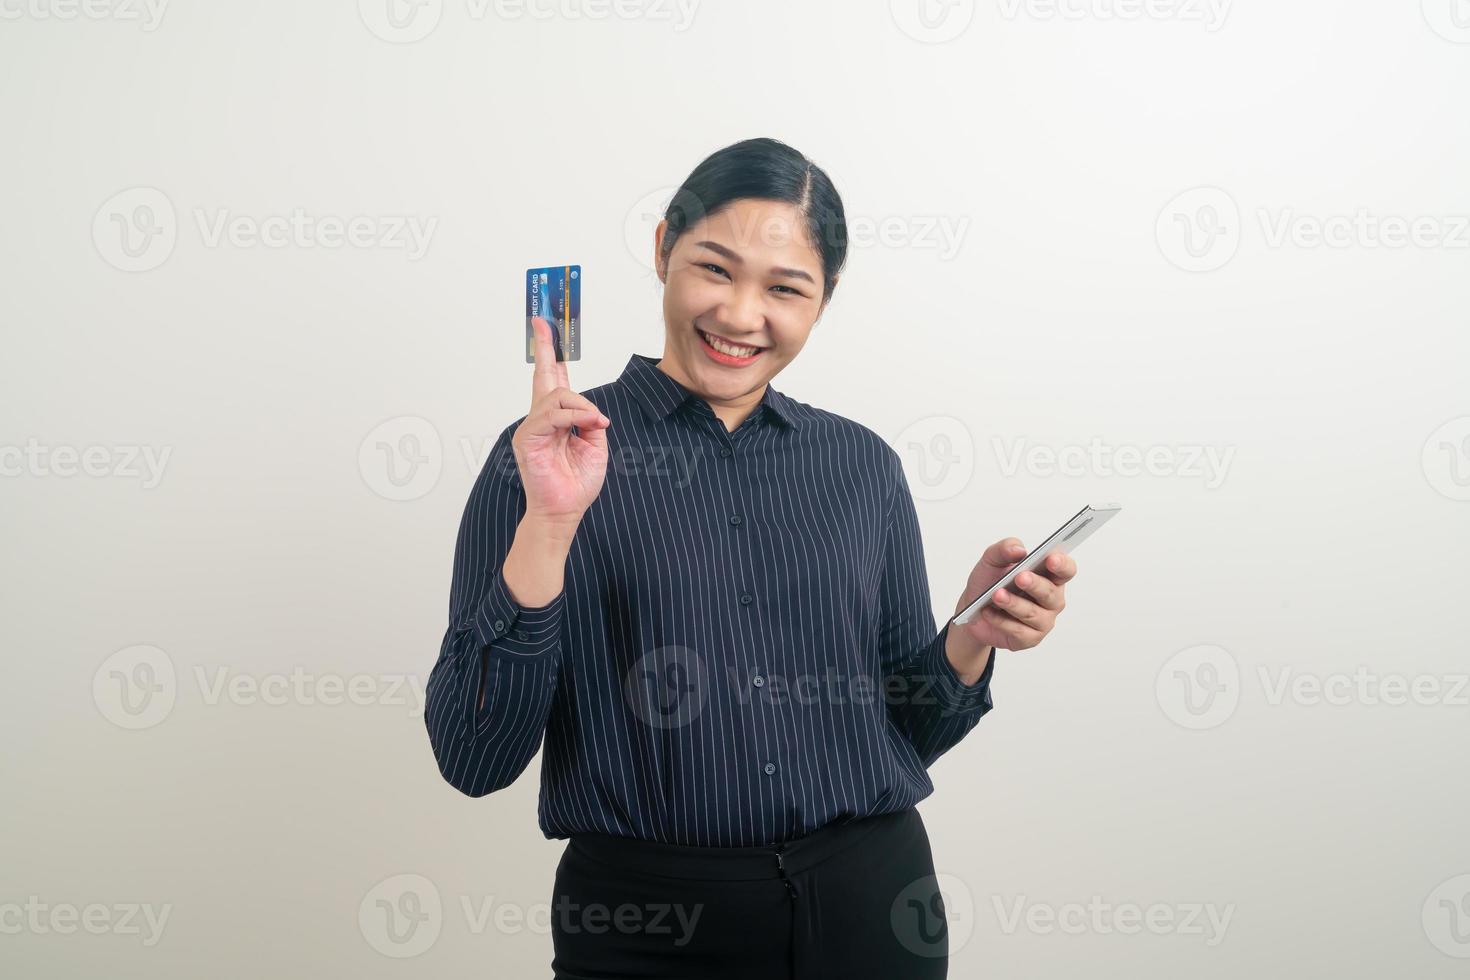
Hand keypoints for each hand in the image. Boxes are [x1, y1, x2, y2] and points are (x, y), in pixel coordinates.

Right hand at [510, 316, 610, 529]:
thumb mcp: (596, 446)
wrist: (565, 511)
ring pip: (556, 395)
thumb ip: (592, 423)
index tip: (549, 328)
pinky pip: (552, 415)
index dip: (552, 354)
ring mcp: (532, 427)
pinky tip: (587, 425)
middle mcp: (542, 418)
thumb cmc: (577, 483)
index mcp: (559, 419)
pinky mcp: (528, 438)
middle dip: (544, 346)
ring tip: (594, 424)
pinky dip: (574, 417)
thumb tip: (591, 411)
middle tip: (541, 320)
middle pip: (543, 375)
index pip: (554, 380)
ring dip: (581, 406)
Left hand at [950, 538, 1077, 656]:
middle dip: (1035, 584)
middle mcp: (1051, 599)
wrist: (972, 611)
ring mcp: (1043, 620)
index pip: (1066, 570)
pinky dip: (1001, 621)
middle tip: (1020, 577)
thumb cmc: (989, 583)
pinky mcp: (1030, 638)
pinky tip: (988, 612)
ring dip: (1014, 603)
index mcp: (1049, 576)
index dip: (1062, 565)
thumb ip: (1004, 549)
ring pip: (1033, 613)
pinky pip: (1019, 631)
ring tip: (996, 595)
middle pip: (1051, 593)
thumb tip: (1019, 549)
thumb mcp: (991, 561)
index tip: (1051, 559)